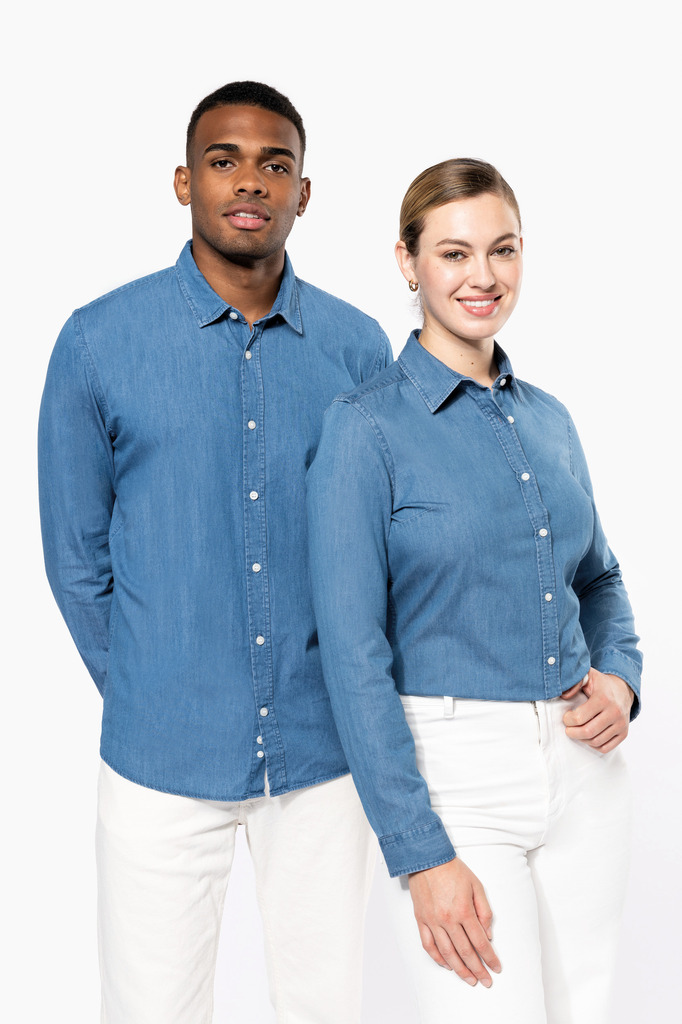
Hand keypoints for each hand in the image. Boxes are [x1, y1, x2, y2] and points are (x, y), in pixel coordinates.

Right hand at [408, 857, 500, 986]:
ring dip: (460, 969)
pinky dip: (437, 958)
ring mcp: (432, 921)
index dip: (490, 958)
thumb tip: (488, 934)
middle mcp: (448, 919)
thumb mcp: (476, 885)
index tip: (496, 968)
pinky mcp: (420, 919)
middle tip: (485, 981)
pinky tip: (446, 964)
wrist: (426, 857)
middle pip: (465, 952)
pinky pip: (428, 945)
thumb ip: (484, 911)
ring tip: (469, 979)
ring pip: (447, 953)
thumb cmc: (452, 869)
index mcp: (464, 910)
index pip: (481, 942)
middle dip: (478, 969)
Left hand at [561, 668, 633, 752]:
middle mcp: (614, 712)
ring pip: (596, 741)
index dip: (568, 720)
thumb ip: (574, 682)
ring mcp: (621, 724)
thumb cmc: (601, 684)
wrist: (623, 690)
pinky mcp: (624, 733)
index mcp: (603, 698)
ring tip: (577, 731)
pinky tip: (589, 736)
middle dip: (572, 732)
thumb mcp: (588, 676)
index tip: (566, 717)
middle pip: (588, 732)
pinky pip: (605, 747)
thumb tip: (564, 695)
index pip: (579, 717)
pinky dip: (594, 745)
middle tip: (568, 728)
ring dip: (582, 739)